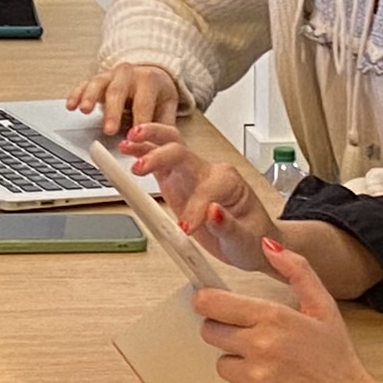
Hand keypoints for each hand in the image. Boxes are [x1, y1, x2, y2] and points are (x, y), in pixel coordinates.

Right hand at [68, 62, 186, 132]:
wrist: (150, 72)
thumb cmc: (156, 94)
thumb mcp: (167, 106)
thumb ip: (163, 126)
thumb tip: (159, 148)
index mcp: (149, 80)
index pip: (143, 103)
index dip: (139, 121)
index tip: (135, 139)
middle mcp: (129, 74)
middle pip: (119, 92)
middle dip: (113, 112)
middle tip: (109, 130)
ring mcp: (111, 75)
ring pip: (99, 84)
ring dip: (90, 98)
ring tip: (85, 111)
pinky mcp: (97, 79)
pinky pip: (84, 84)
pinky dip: (77, 94)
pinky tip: (71, 106)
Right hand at [117, 126, 277, 262]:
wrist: (253, 242)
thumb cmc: (254, 238)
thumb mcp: (247, 241)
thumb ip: (229, 226)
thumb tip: (212, 211)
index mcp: (230, 182)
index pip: (205, 188)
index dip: (194, 208)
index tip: (187, 230)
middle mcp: (209, 172)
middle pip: (182, 152)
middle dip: (160, 156)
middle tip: (141, 168)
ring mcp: (191, 175)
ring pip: (169, 145)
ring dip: (148, 141)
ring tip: (128, 142)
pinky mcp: (178, 184)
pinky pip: (159, 164)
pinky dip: (142, 153)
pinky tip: (128, 149)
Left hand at [189, 231, 382, 382]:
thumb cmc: (340, 362)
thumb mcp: (326, 308)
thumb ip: (298, 272)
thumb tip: (269, 246)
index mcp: (275, 318)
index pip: (212, 303)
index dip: (208, 304)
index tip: (214, 309)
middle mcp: (261, 346)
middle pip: (209, 333)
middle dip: (227, 336)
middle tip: (253, 345)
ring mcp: (256, 381)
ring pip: (221, 366)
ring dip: (239, 369)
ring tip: (270, 373)